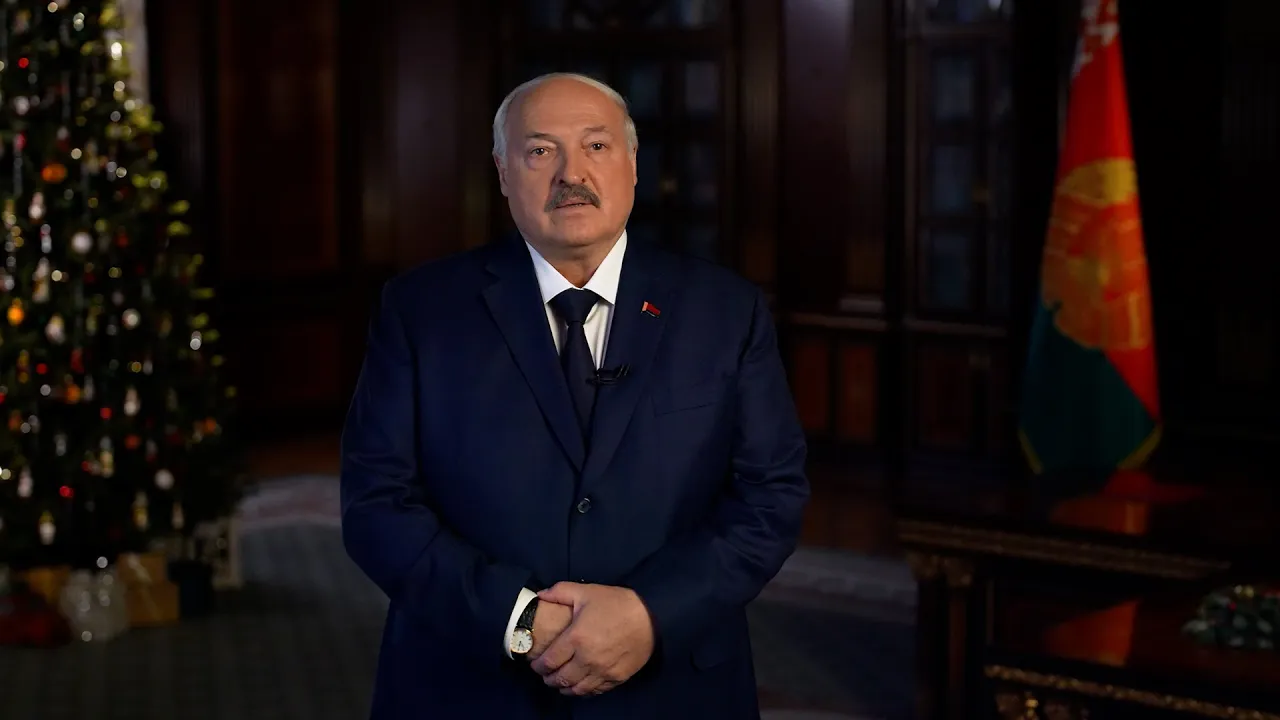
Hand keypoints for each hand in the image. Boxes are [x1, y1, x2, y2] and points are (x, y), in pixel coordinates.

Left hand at [530, 582, 654, 696]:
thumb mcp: (586, 592)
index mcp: (576, 638)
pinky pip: (595, 691)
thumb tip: (540, 595)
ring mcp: (603, 671)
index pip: (549, 661)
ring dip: (564, 688)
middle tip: (546, 675)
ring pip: (576, 689)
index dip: (538, 666)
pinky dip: (584, 691)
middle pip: (560, 678)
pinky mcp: (617, 677)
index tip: (535, 664)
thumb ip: (559, 592)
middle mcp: (587, 659)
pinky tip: (580, 686)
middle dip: (549, 678)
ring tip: (560, 683)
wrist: (651, 616)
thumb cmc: (617, 603)